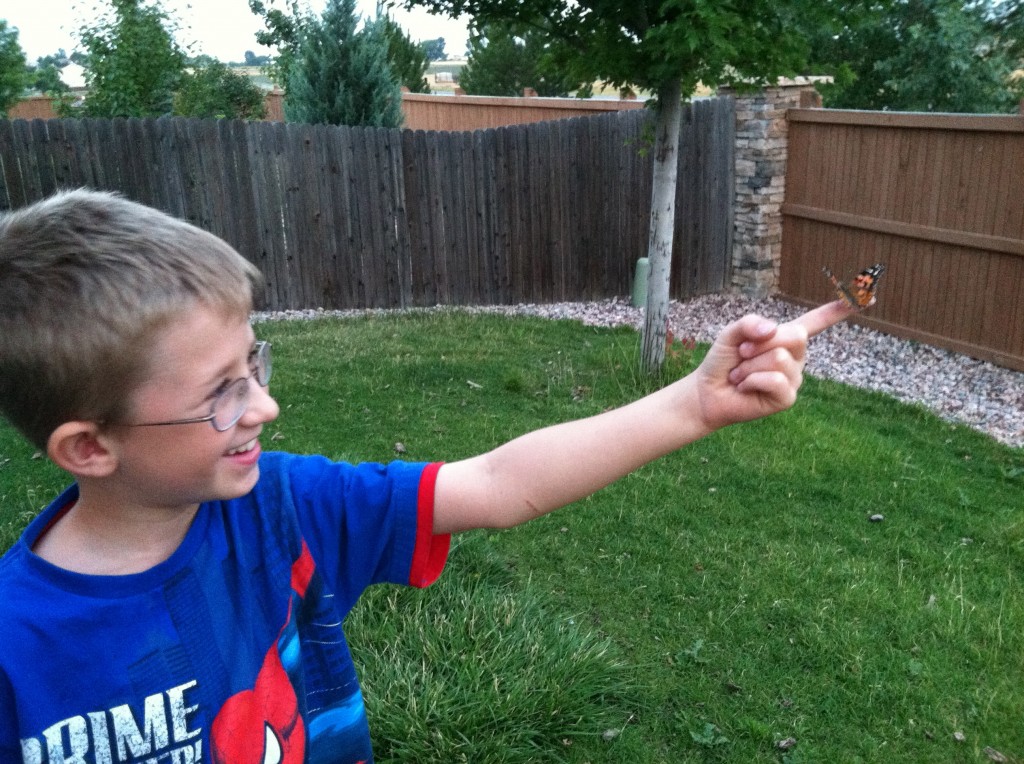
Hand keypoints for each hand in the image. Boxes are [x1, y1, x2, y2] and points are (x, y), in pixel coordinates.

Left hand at [694, 299, 856, 430]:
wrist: (708, 391)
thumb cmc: (723, 361)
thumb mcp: (732, 333)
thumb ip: (750, 323)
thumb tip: (773, 330)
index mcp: (786, 337)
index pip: (816, 321)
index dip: (840, 310)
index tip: (868, 296)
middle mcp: (796, 357)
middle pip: (794, 336)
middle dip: (761, 343)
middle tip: (743, 354)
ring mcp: (794, 378)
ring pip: (779, 359)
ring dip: (750, 365)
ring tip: (740, 374)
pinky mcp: (787, 397)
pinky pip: (775, 380)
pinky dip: (752, 380)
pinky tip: (745, 387)